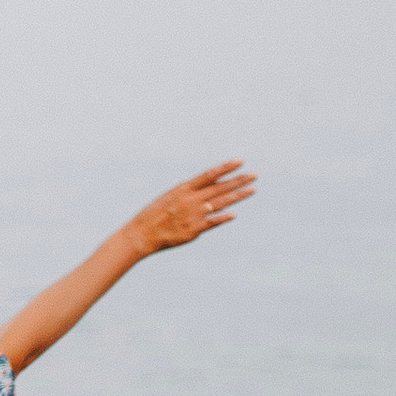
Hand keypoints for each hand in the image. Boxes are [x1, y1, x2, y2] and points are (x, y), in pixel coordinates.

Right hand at [124, 160, 255, 257]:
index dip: (225, 168)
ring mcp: (194, 214)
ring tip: (252, 190)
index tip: (239, 161)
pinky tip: (233, 214)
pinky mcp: (194, 229)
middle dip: (238, 180)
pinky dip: (223, 218)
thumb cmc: (153, 214)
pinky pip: (213, 222)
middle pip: (219, 188)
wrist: (141, 234)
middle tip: (253, 175)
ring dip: (237, 196)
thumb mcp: (169, 197)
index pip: (209, 175)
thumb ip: (189, 193)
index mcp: (182, 189)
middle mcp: (190, 200)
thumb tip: (207, 188)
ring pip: (221, 203)